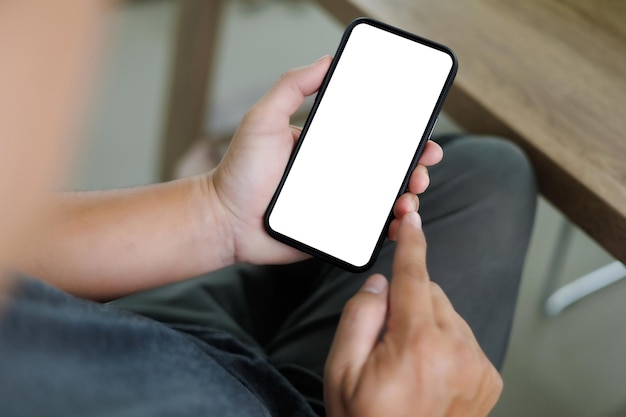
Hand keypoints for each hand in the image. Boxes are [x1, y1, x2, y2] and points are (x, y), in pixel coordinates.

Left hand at [209, 57, 442, 264]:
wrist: (223, 220)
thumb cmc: (239, 171)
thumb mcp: (263, 119)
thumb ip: (292, 87)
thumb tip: (327, 60)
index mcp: (328, 146)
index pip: (374, 137)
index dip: (403, 135)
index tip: (422, 134)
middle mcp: (338, 173)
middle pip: (388, 168)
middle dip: (416, 166)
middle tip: (424, 165)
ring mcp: (339, 203)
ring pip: (385, 199)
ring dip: (409, 197)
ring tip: (410, 197)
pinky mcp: (335, 231)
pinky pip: (369, 230)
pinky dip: (391, 228)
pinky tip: (397, 224)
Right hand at [325, 211, 502, 416]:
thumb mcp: (342, 370)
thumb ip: (360, 315)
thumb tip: (382, 283)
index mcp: (416, 343)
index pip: (413, 275)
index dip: (411, 242)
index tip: (412, 217)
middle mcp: (456, 349)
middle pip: (431, 292)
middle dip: (408, 300)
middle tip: (386, 339)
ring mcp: (477, 365)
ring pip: (448, 314)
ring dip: (427, 322)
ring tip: (408, 362)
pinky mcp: (488, 378)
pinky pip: (463, 337)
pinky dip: (445, 341)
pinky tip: (428, 370)